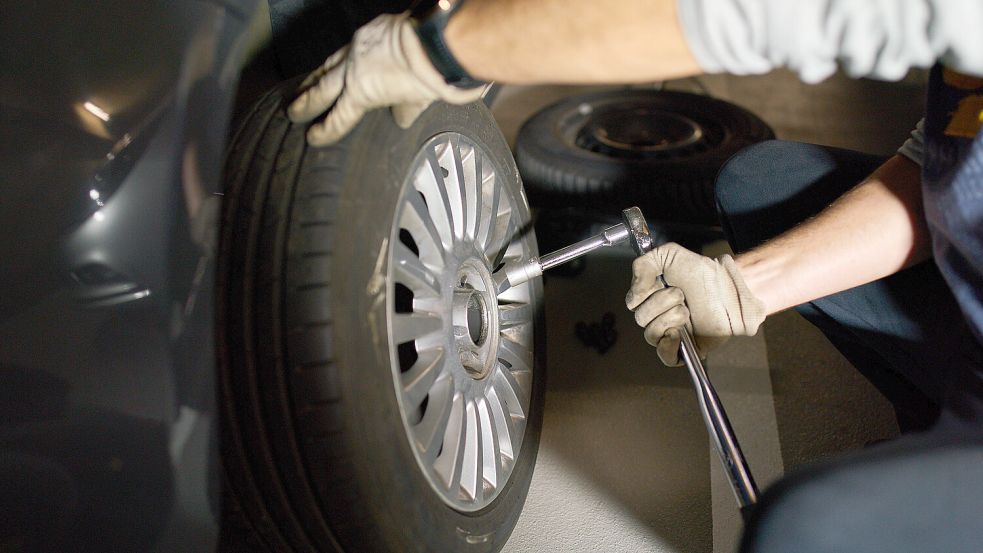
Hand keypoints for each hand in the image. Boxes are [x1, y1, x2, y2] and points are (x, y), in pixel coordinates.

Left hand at [288, 12, 486, 145]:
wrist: (435, 44)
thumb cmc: (437, 44)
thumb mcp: (421, 54)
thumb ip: (412, 83)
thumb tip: (404, 116)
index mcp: (378, 37)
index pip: (353, 54)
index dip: (342, 66)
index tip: (333, 74)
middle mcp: (361, 50)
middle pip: (331, 67)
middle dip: (316, 81)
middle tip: (301, 92)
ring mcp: (356, 69)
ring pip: (324, 87)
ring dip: (308, 101)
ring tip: (294, 113)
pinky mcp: (359, 92)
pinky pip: (339, 116)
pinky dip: (327, 129)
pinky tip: (314, 138)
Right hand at [625, 243, 765, 365]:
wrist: (730, 290)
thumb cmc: (704, 274)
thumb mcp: (669, 254)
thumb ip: (644, 264)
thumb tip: (635, 290)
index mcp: (652, 297)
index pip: (633, 302)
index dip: (644, 293)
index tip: (661, 283)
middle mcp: (658, 316)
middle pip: (641, 318)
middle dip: (661, 303)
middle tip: (681, 295)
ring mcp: (670, 334)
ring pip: (651, 335)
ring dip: (669, 319)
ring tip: (686, 311)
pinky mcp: (685, 349)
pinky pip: (666, 357)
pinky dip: (667, 347)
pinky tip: (676, 334)